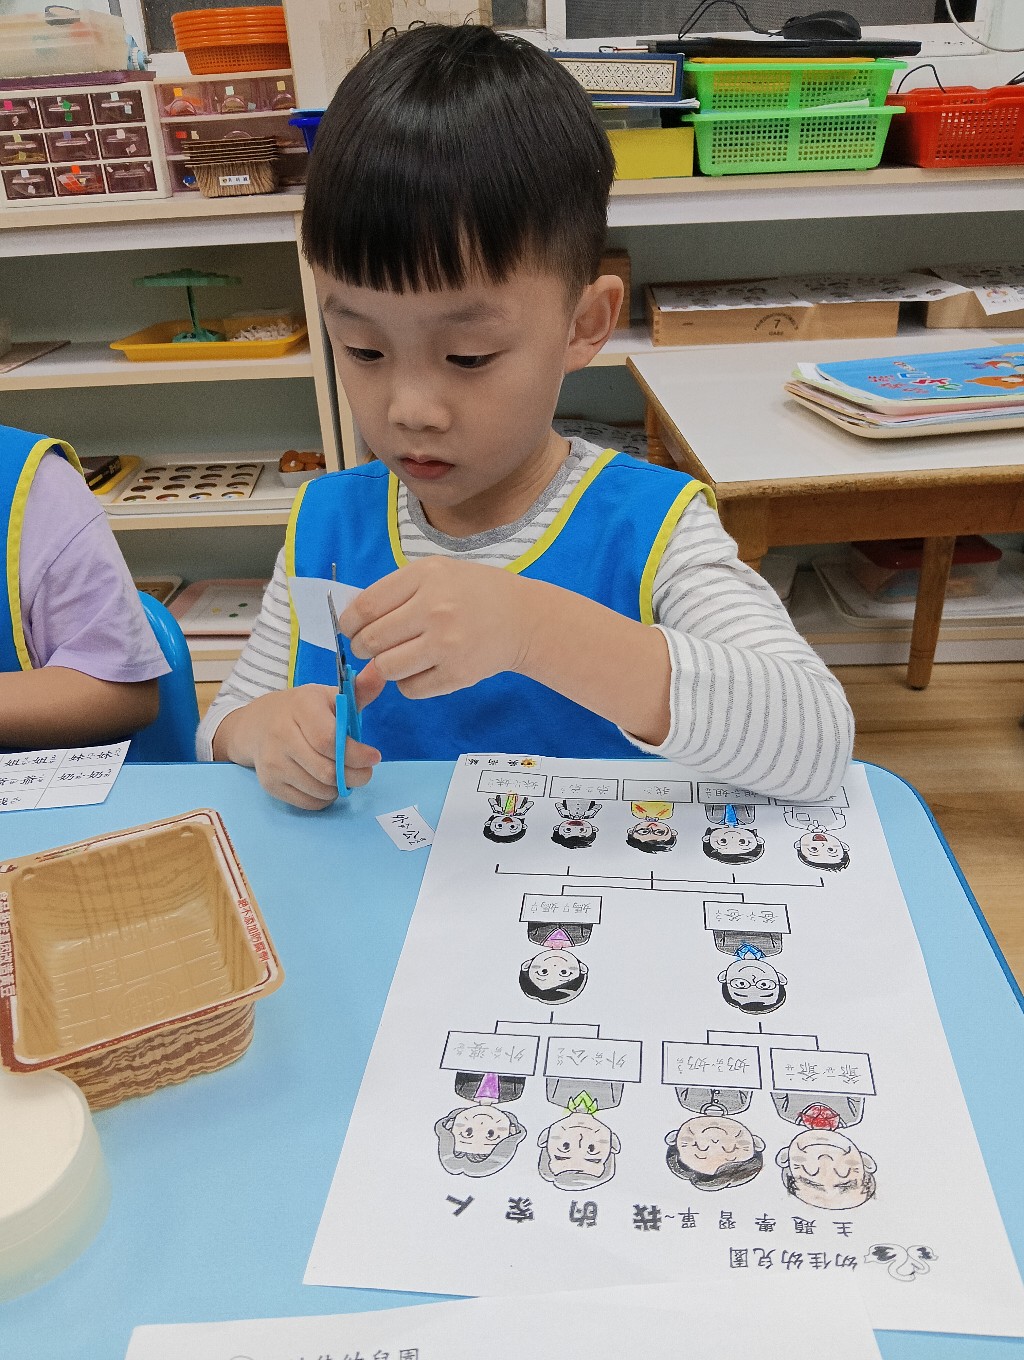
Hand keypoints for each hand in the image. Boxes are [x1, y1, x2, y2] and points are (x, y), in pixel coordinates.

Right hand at [215, 673, 381, 809]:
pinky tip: (325, 783)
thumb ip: (358, 689)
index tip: (374, 757)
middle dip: (355, 776)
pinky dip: (325, 798)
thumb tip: (382, 672)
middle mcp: (281, 735)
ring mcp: (272, 762)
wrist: (257, 724)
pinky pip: (308, 802)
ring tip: (343, 774)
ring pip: (320, 789)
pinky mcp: (269, 783)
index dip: (356, 754)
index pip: (329, 740)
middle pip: (327, 770)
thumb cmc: (302, 709)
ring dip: (340, 787)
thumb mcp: (328, 695)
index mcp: (301, 707)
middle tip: (364, 772)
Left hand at [339, 558, 531, 699]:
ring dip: (384, 666)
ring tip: (398, 657)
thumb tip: (351, 621)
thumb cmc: (474, 593)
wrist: (524, 619)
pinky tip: (421, 669)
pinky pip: (410, 689)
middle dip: (362, 647)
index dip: (349, 623)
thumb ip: (396, 592)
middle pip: (373, 640)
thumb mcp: (437, 573)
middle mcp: (435, 609)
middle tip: (369, 647)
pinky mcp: (457, 674)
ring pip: (387, 668)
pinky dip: (407, 683)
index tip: (350, 629)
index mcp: (427, 577)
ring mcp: (447, 645)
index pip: (366, 607)